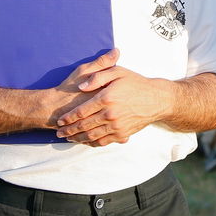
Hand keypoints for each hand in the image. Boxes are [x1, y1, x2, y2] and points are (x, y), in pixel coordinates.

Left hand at [52, 50, 175, 145]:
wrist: (156, 99)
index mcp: (107, 98)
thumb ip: (98, 75)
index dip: (69, 117)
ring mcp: (117, 126)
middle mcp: (110, 114)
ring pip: (92, 136)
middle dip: (69, 131)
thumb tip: (82, 86)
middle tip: (59, 133)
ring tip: (68, 139)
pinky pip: (104, 141)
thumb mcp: (117, 72)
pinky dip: (92, 143)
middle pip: (84, 126)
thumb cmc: (136, 83)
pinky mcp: (122, 134)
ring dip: (78, 138)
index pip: (82, 111)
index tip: (60, 120)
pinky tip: (85, 142)